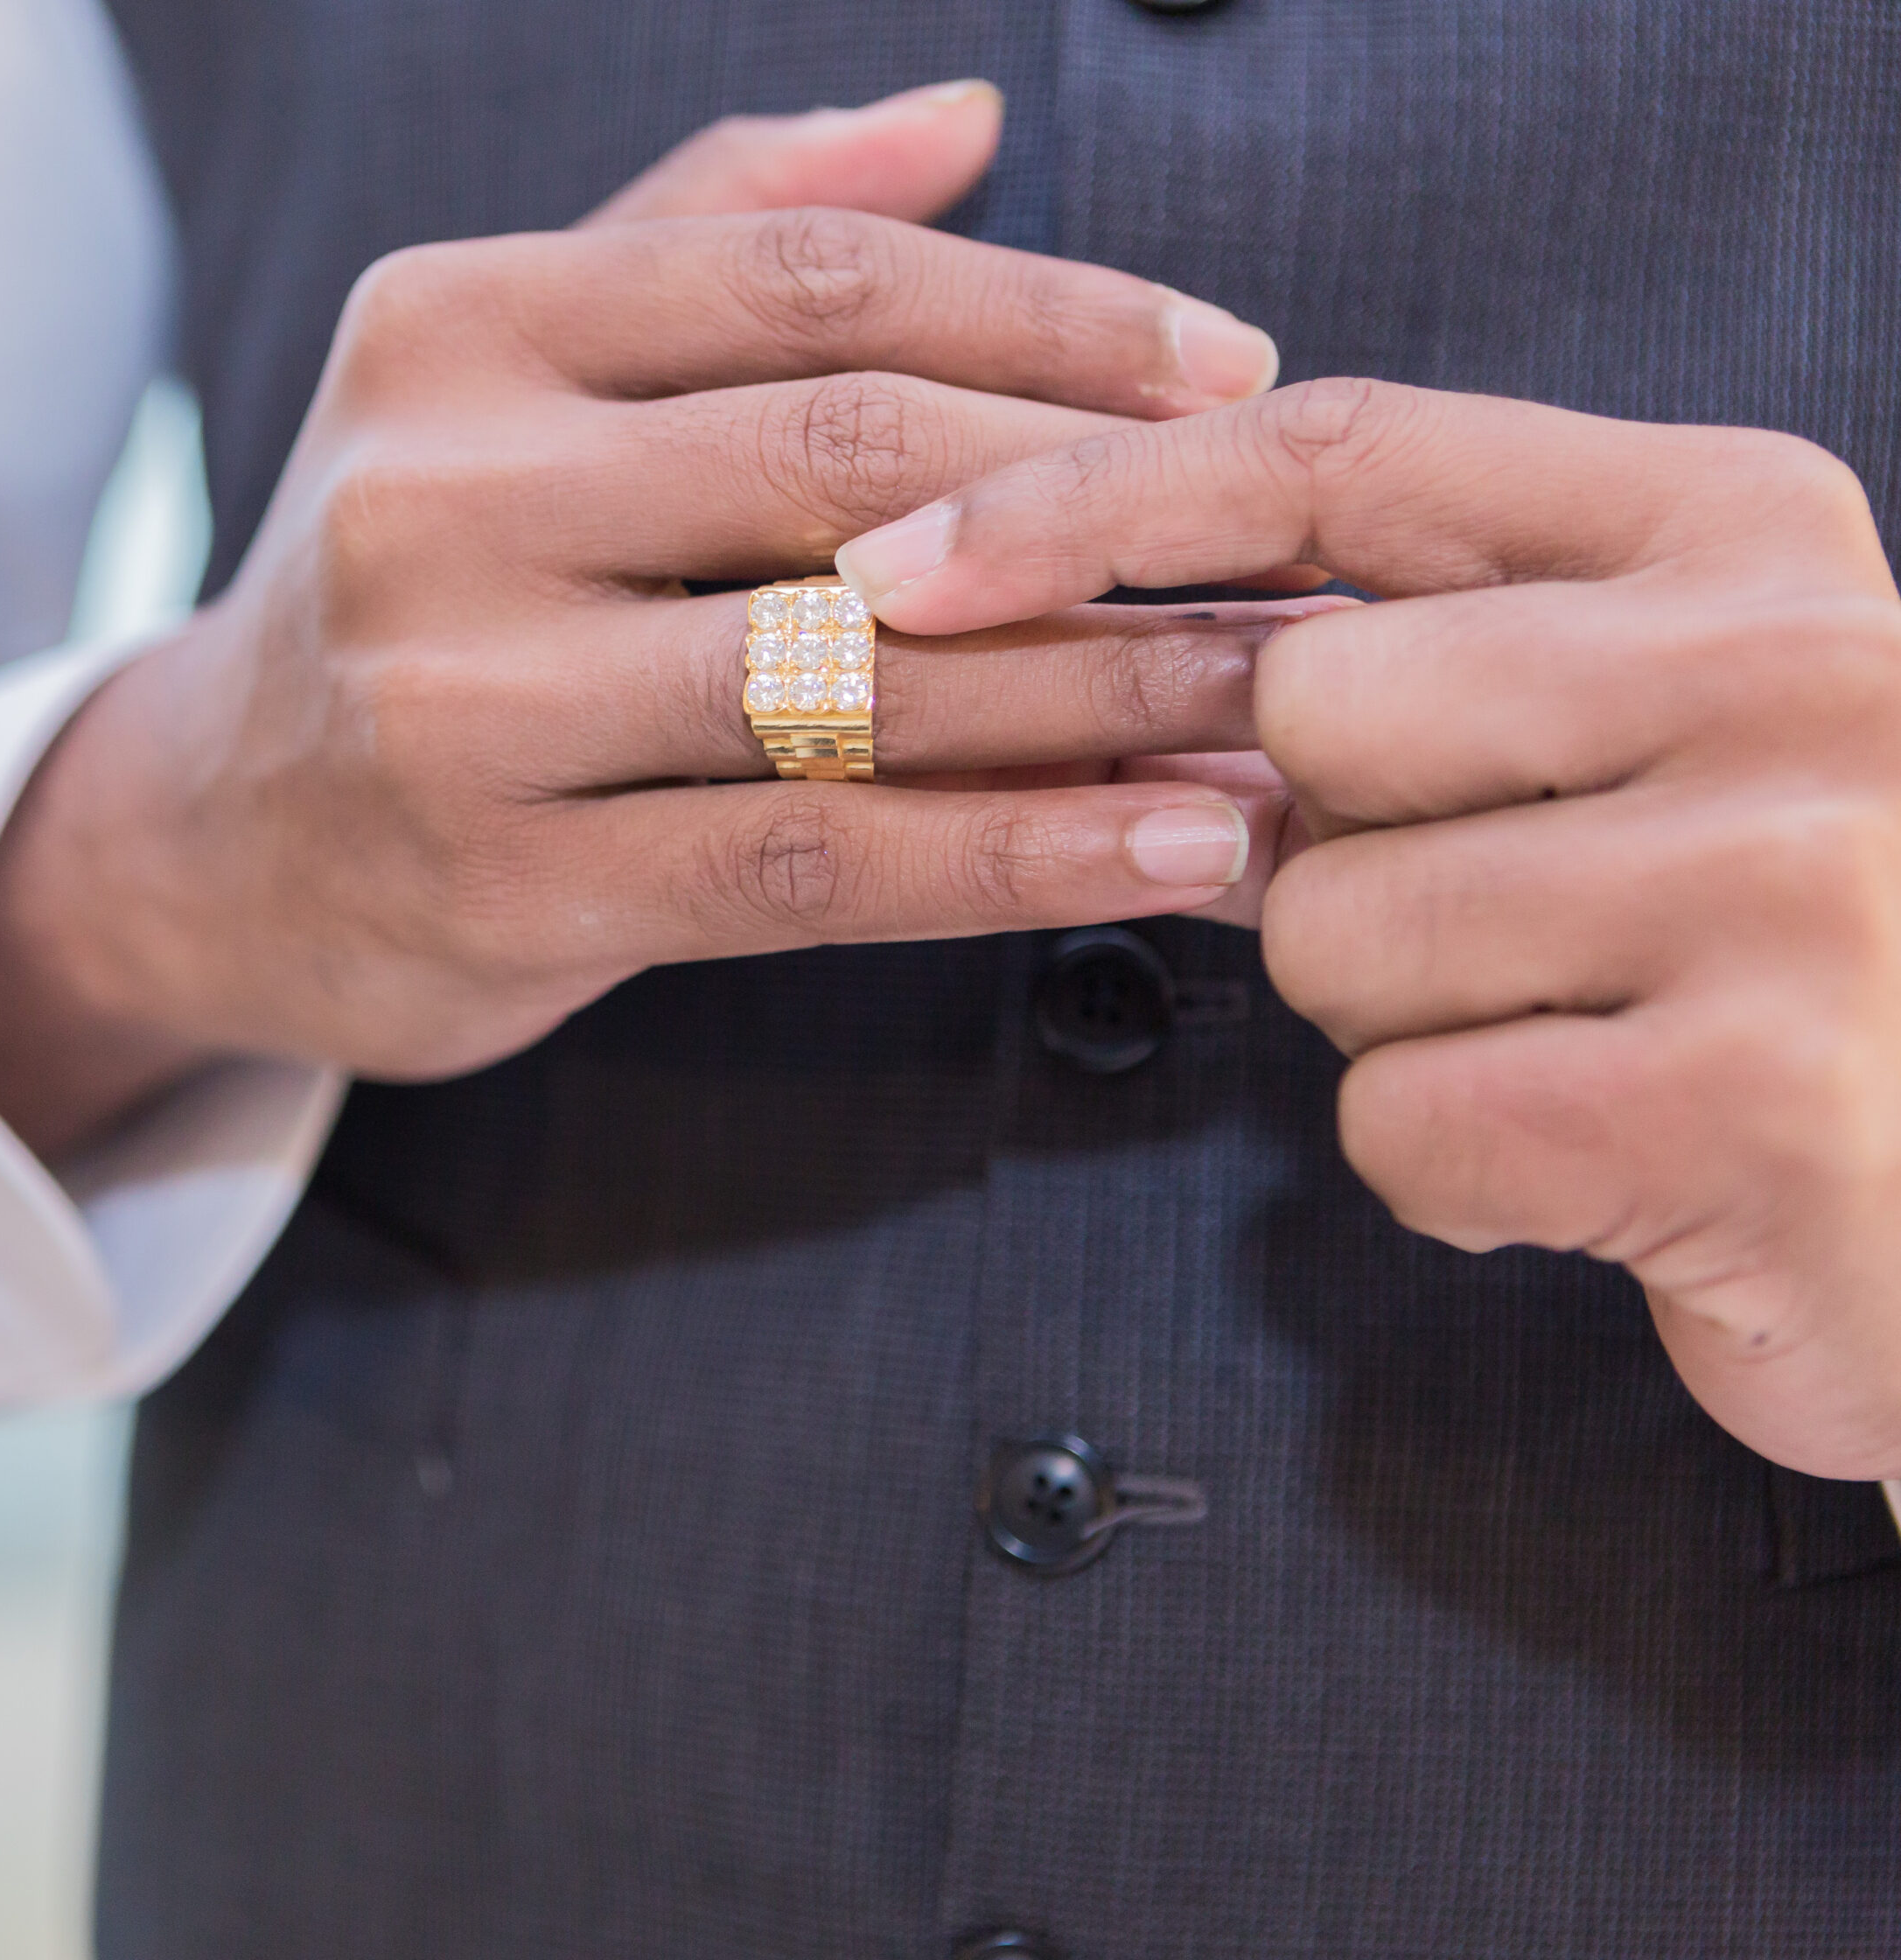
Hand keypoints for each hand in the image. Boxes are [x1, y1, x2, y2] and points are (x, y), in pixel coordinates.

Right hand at [0, 82, 1301, 1158]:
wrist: (198, 837)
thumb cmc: (407, 584)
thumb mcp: (499, 372)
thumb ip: (707, 228)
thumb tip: (963, 112)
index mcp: (457, 325)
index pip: (803, 280)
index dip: (1045, 313)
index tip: (1233, 370)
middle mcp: (441, 491)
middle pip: (845, 458)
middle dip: (1106, 500)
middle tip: (1304, 546)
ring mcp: (458, 697)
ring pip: (851, 673)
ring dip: (1106, 687)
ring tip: (1288, 708)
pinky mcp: (500, 884)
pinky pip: (814, 865)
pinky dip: (1017, 857)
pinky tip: (1170, 854)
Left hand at [839, 377, 1900, 1478]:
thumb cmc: (1769, 960)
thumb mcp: (1644, 733)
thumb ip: (1424, 658)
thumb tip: (1096, 644)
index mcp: (1743, 531)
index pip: (1342, 449)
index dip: (1091, 501)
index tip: (898, 564)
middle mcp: (1788, 668)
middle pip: (1308, 707)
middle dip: (1327, 843)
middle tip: (1505, 924)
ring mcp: (1786, 880)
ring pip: (1329, 930)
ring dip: (1397, 1022)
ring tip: (1582, 1040)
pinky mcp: (1749, 1101)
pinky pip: (1399, 1120)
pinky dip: (1453, 1172)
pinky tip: (1604, 1166)